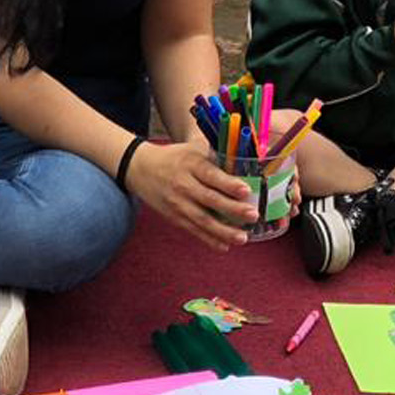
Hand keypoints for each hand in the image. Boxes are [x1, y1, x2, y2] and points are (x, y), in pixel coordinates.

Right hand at [127, 140, 257, 251]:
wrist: (141, 169)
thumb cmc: (175, 157)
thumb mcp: (193, 149)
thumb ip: (217, 155)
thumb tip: (249, 162)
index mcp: (191, 165)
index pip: (211, 175)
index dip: (228, 184)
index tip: (246, 191)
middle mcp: (183, 185)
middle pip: (209, 200)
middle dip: (232, 209)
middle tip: (253, 215)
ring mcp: (178, 203)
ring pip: (202, 220)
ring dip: (223, 231)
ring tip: (242, 238)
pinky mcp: (174, 217)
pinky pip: (194, 230)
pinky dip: (209, 239)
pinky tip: (225, 246)